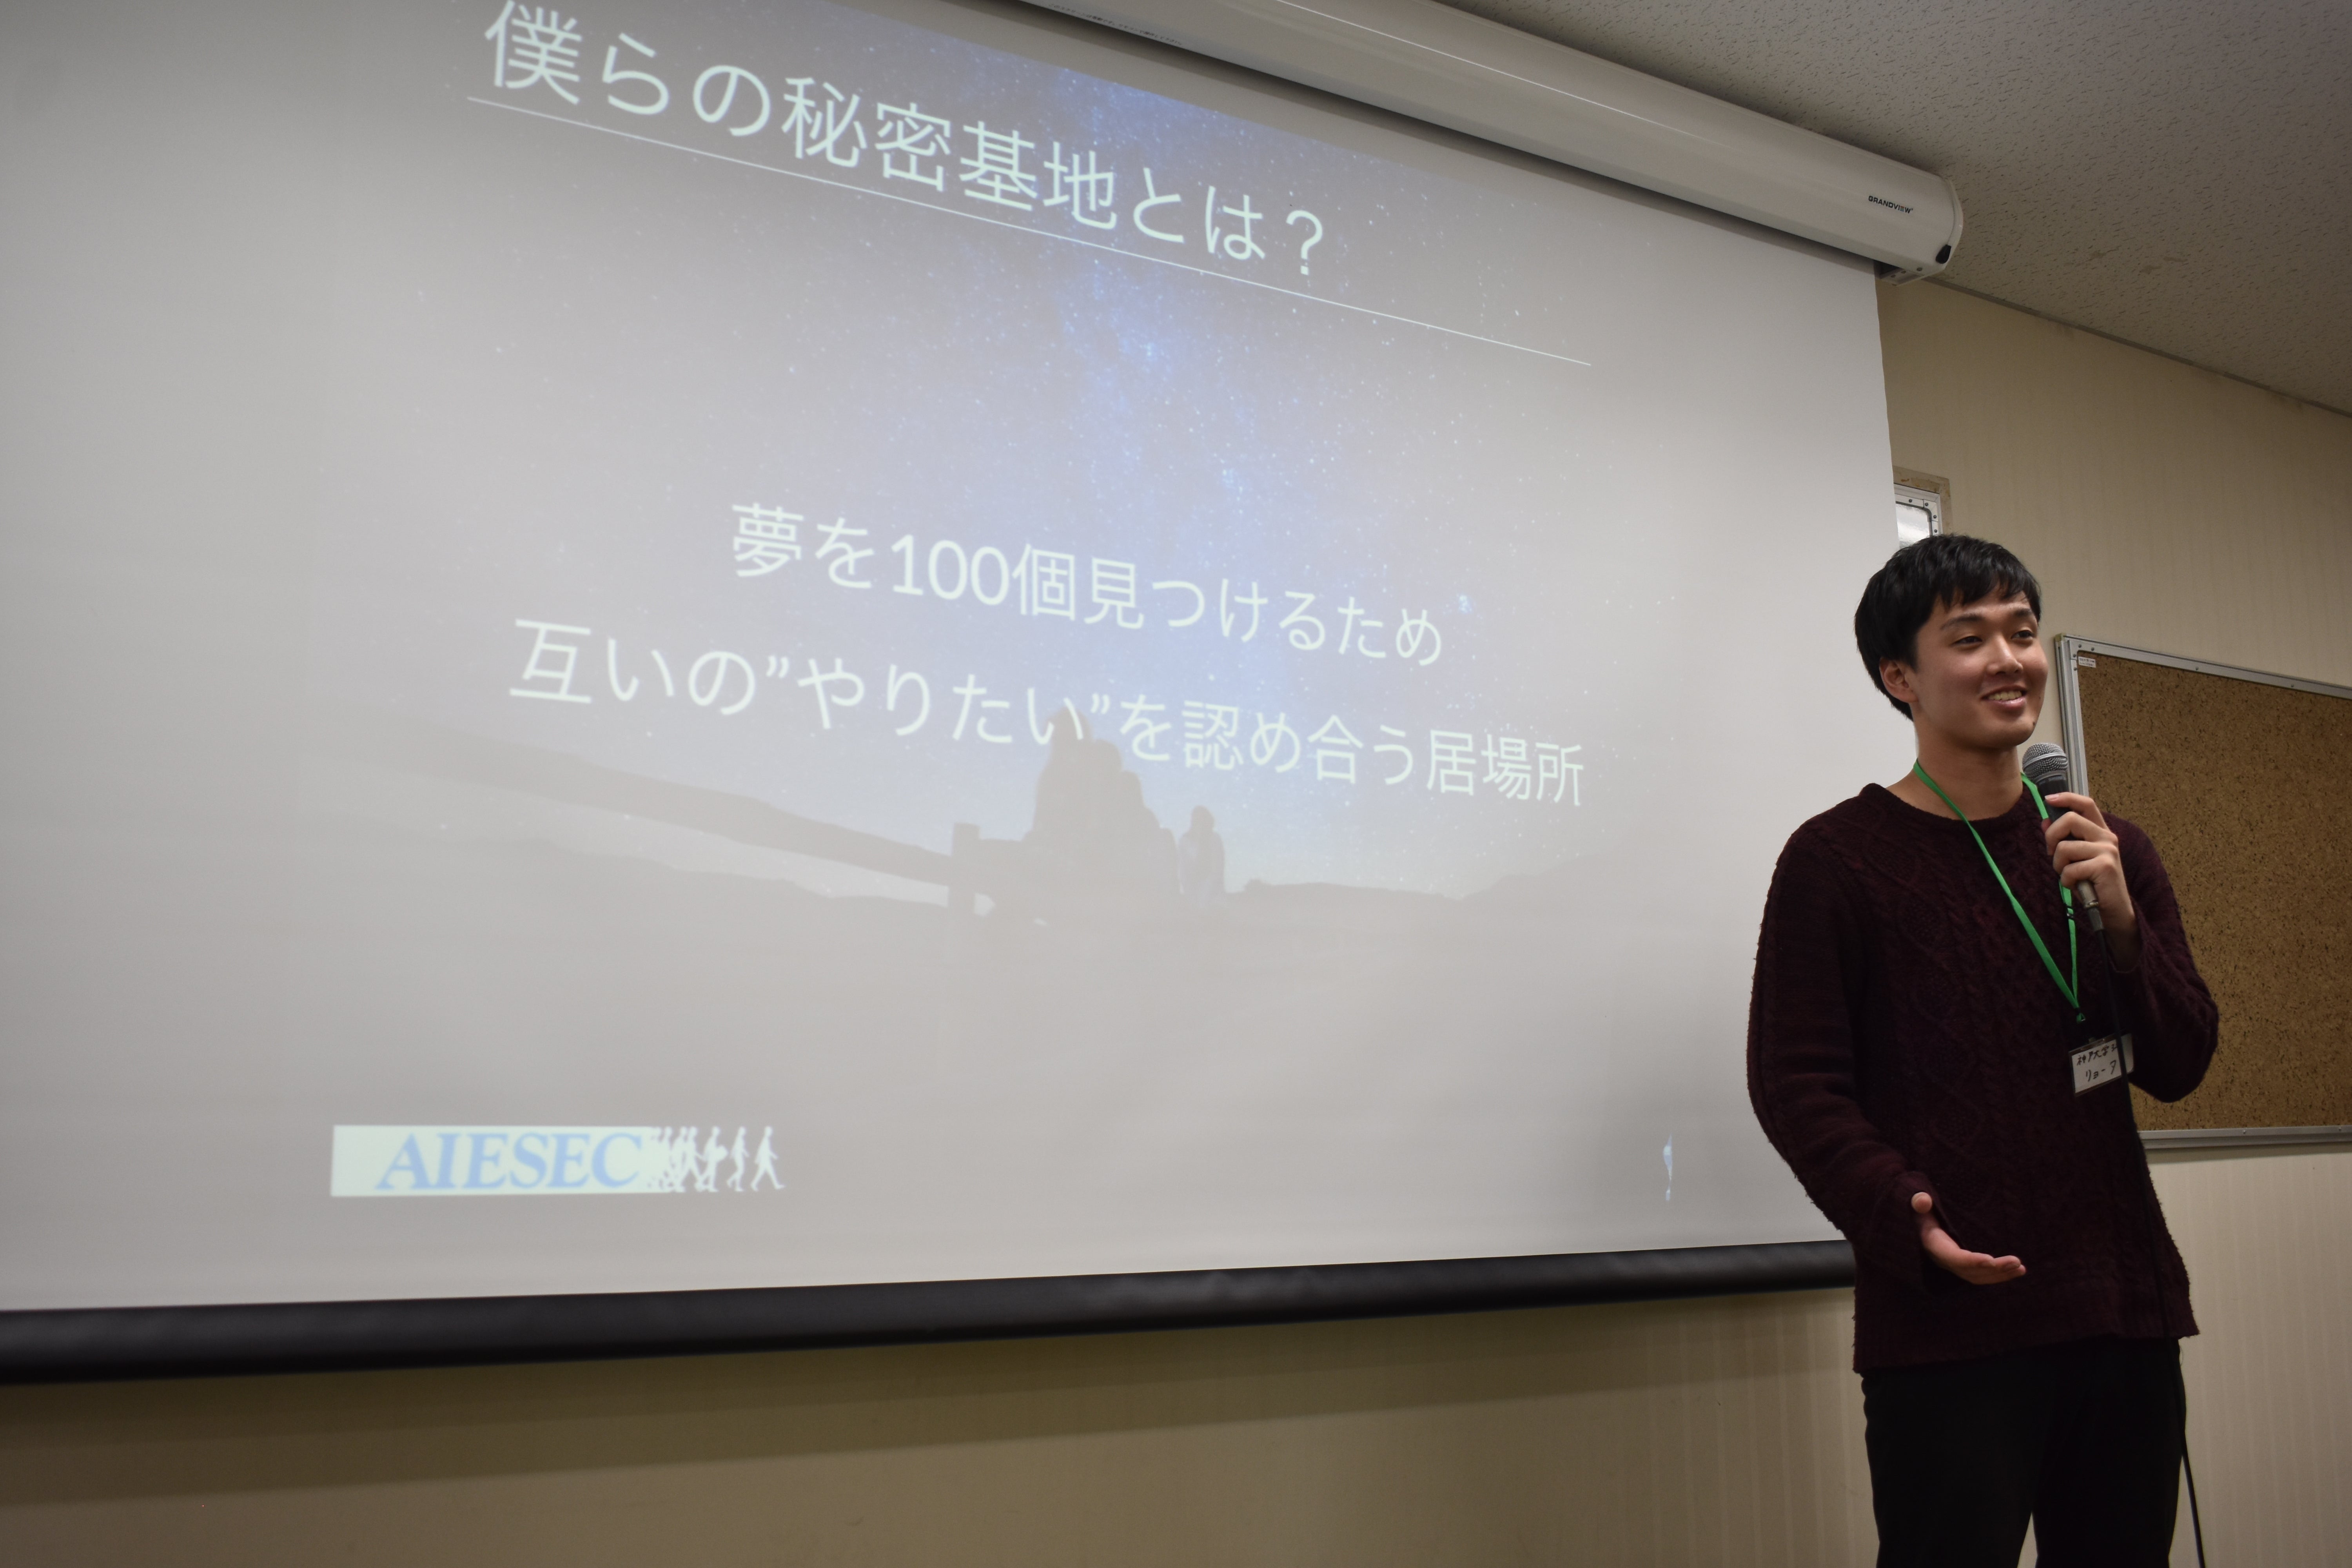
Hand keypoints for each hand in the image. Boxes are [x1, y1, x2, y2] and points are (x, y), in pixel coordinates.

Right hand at [1912, 1191, 2024, 1283]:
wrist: (1920, 1225)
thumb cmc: (1922, 1213)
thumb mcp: (1919, 1206)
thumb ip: (1919, 1203)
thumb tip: (1923, 1200)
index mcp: (1934, 1245)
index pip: (1953, 1257)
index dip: (1971, 1261)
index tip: (1991, 1260)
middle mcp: (1945, 1260)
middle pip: (1970, 1271)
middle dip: (1994, 1269)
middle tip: (2017, 1262)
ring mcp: (1955, 1265)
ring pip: (1978, 1276)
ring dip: (2000, 1275)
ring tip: (2020, 1268)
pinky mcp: (1964, 1266)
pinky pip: (1982, 1275)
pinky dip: (1998, 1275)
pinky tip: (2016, 1270)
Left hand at [2041, 791, 2139, 963]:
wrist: (2113, 910)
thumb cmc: (2093, 884)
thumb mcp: (2076, 859)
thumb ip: (2064, 840)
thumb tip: (2044, 821)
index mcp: (2101, 832)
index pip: (2087, 804)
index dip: (2067, 798)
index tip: (2049, 799)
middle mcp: (2107, 837)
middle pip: (2069, 819)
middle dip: (2051, 837)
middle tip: (2053, 854)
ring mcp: (2107, 850)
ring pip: (2064, 847)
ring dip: (2059, 865)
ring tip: (2070, 876)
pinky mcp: (2105, 866)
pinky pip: (2069, 868)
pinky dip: (2066, 880)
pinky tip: (2077, 886)